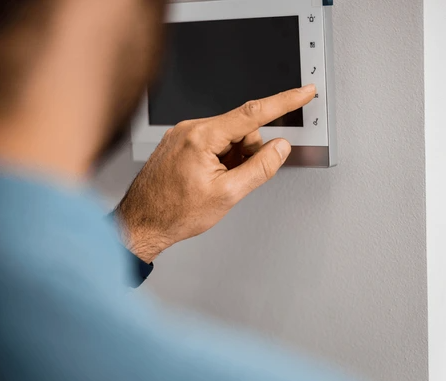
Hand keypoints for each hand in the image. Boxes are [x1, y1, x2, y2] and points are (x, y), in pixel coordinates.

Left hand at [114, 85, 315, 262]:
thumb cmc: (175, 212)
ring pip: (228, 137)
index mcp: (202, 137)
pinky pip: (213, 142)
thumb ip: (260, 168)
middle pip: (242, 128)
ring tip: (218, 182)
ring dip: (233, 158)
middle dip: (248, 152)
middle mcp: (190, 128)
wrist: (141, 223)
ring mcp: (183, 134)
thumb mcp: (228, 195)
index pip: (253, 114)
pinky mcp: (180, 142)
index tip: (303, 92)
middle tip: (236, 179)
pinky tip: (209, 179)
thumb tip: (280, 148)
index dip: (284, 102)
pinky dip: (221, 158)